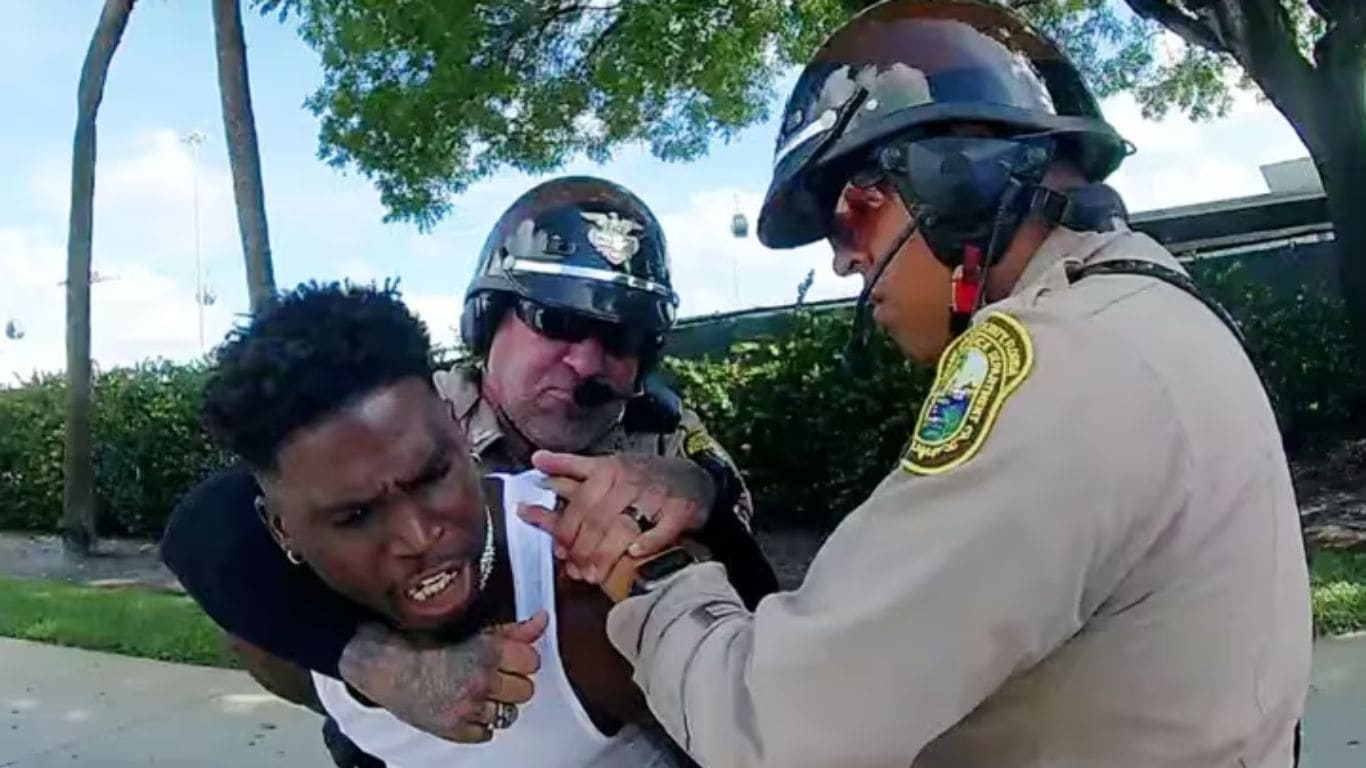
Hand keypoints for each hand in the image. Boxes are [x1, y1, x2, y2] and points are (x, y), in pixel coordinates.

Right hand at [337, 611, 547, 742]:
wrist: (383, 664)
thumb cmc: (422, 642)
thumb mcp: (471, 629)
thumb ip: (512, 630)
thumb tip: (542, 621)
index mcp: (487, 652)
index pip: (533, 661)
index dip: (522, 659)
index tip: (511, 658)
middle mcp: (481, 682)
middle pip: (525, 690)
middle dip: (512, 681)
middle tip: (494, 675)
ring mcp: (468, 709)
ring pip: (509, 714)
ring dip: (498, 703)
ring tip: (479, 691)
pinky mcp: (454, 730)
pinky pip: (487, 734)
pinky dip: (480, 723)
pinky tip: (466, 707)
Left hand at [520, 451, 714, 584]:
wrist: (692, 478)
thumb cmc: (643, 476)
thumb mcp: (606, 465)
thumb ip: (570, 466)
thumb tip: (537, 460)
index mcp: (608, 470)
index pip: (578, 502)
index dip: (565, 530)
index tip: (559, 551)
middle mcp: (629, 481)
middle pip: (597, 519)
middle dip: (582, 548)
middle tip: (575, 569)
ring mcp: (655, 496)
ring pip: (623, 527)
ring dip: (605, 554)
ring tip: (594, 575)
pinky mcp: (679, 511)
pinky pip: (661, 530)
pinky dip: (646, 544)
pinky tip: (633, 555)